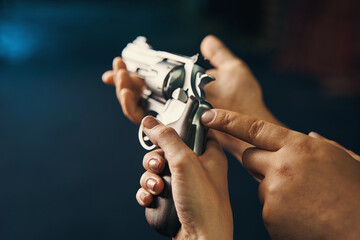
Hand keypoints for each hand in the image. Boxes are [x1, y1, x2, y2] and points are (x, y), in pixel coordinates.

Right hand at [101, 36, 280, 159]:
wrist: (249, 126)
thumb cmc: (246, 100)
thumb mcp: (233, 70)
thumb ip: (218, 56)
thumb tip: (206, 41)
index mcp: (185, 91)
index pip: (154, 81)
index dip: (136, 73)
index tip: (121, 64)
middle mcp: (176, 106)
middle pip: (142, 93)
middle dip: (124, 81)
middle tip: (116, 68)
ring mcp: (172, 120)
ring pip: (139, 106)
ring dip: (125, 91)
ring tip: (120, 77)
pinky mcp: (171, 132)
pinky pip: (144, 122)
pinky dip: (132, 108)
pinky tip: (127, 94)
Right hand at [135, 116, 232, 239]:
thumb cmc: (204, 205)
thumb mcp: (185, 162)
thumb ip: (167, 138)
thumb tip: (150, 121)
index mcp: (209, 154)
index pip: (194, 130)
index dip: (179, 126)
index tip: (164, 128)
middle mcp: (197, 168)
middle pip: (167, 150)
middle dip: (155, 159)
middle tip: (159, 167)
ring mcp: (184, 185)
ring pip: (156, 170)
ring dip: (149, 178)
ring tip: (156, 188)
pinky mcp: (172, 200)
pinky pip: (152, 188)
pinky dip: (147, 192)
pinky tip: (150, 199)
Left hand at [201, 109, 359, 238]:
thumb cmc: (357, 196)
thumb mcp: (344, 160)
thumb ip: (321, 146)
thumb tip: (310, 136)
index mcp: (299, 147)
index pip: (254, 128)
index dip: (228, 120)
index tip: (209, 116)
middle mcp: (281, 166)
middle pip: (250, 158)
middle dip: (260, 164)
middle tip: (284, 175)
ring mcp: (274, 192)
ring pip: (261, 186)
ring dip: (275, 192)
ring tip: (305, 203)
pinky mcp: (270, 216)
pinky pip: (267, 209)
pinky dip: (279, 213)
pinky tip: (302, 218)